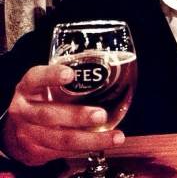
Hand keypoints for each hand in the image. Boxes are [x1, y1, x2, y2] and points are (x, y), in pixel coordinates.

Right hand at [1, 65, 124, 165]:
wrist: (15, 131)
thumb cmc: (39, 100)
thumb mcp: (44, 85)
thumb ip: (66, 80)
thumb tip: (107, 71)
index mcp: (28, 88)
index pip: (36, 78)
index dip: (52, 75)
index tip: (70, 73)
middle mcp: (24, 110)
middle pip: (50, 115)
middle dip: (78, 116)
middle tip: (101, 115)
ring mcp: (28, 133)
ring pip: (62, 139)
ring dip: (91, 139)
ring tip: (114, 137)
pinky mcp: (36, 152)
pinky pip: (64, 151)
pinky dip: (85, 148)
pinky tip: (102, 144)